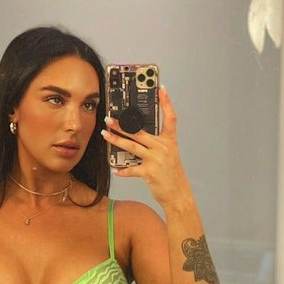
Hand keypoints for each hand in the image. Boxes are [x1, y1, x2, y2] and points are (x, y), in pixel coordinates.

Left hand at [101, 86, 190, 206]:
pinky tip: (116, 169)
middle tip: (110, 118)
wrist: (178, 194)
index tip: (161, 89)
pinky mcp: (150, 172)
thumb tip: (136, 138)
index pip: (170, 118)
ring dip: (116, 140)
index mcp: (169, 142)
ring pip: (132, 146)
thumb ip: (155, 145)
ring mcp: (156, 159)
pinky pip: (132, 169)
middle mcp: (163, 148)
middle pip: (140, 132)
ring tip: (105, 135)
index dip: (166, 103)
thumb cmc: (172, 175)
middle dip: (122, 124)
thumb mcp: (169, 156)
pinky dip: (123, 170)